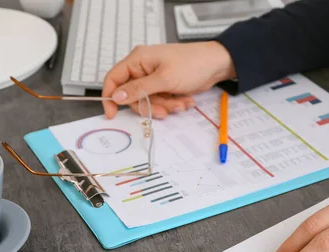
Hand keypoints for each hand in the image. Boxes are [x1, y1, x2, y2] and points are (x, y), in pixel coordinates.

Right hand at [102, 41, 235, 118]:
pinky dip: (172, 104)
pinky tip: (185, 100)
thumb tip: (116, 97)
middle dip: (149, 106)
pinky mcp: (165, 86)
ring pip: (148, 101)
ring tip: (180, 103)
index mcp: (138, 60)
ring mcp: (155, 78)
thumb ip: (138, 89)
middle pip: (132, 95)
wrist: (217, 65)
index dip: (110, 97)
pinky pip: (161, 101)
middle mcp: (143, 68)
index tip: (112, 115)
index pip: (114, 78)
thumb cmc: (191, 64)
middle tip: (163, 111)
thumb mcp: (163, 79)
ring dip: (164, 106)